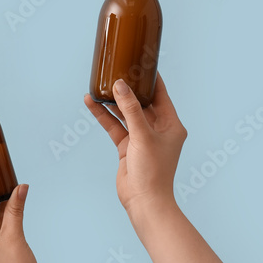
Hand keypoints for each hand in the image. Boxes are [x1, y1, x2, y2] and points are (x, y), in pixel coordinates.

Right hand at [83, 74, 186, 217]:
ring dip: (112, 101)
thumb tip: (120, 85)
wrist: (144, 201)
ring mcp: (141, 137)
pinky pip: (114, 125)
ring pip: (125, 113)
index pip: (161, 94)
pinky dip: (103, 115)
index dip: (151, 78)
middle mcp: (157, 129)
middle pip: (141, 102)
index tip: (140, 62)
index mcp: (171, 125)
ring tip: (99, 85)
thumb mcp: (142, 135)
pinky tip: (92, 103)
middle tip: (116, 70)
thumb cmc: (153, 171)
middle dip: (128, 88)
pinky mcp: (127, 146)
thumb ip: (130, 109)